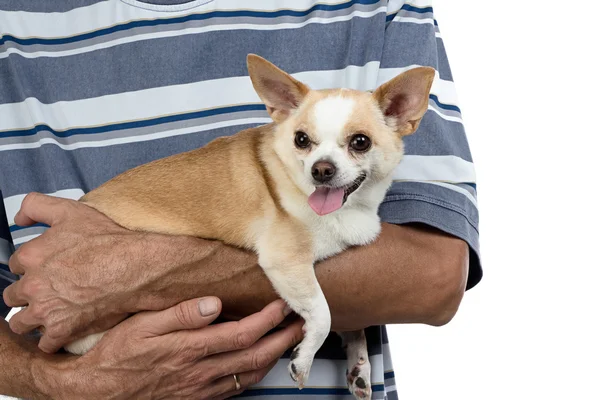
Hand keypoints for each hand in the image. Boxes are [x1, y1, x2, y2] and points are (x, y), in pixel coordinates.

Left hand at [2, 192, 177, 351]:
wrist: (135, 267)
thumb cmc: (108, 240)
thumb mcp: (71, 211)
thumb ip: (36, 207)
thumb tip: (18, 218)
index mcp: (31, 256)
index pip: (16, 266)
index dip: (32, 267)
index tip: (45, 270)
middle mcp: (32, 285)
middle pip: (13, 296)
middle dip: (28, 295)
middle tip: (49, 292)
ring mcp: (45, 310)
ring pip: (20, 323)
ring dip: (32, 320)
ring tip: (50, 315)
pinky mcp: (61, 330)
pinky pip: (45, 344)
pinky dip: (53, 340)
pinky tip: (64, 330)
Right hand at [33, 297, 301, 399]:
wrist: (97, 392)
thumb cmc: (117, 354)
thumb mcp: (140, 325)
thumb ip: (180, 314)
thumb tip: (214, 303)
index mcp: (190, 350)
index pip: (242, 333)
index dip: (268, 319)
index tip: (282, 304)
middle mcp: (200, 372)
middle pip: (255, 356)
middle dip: (283, 339)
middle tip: (301, 324)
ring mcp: (201, 390)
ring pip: (250, 375)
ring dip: (275, 357)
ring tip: (289, 341)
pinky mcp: (198, 399)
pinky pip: (236, 389)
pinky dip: (256, 374)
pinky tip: (260, 363)